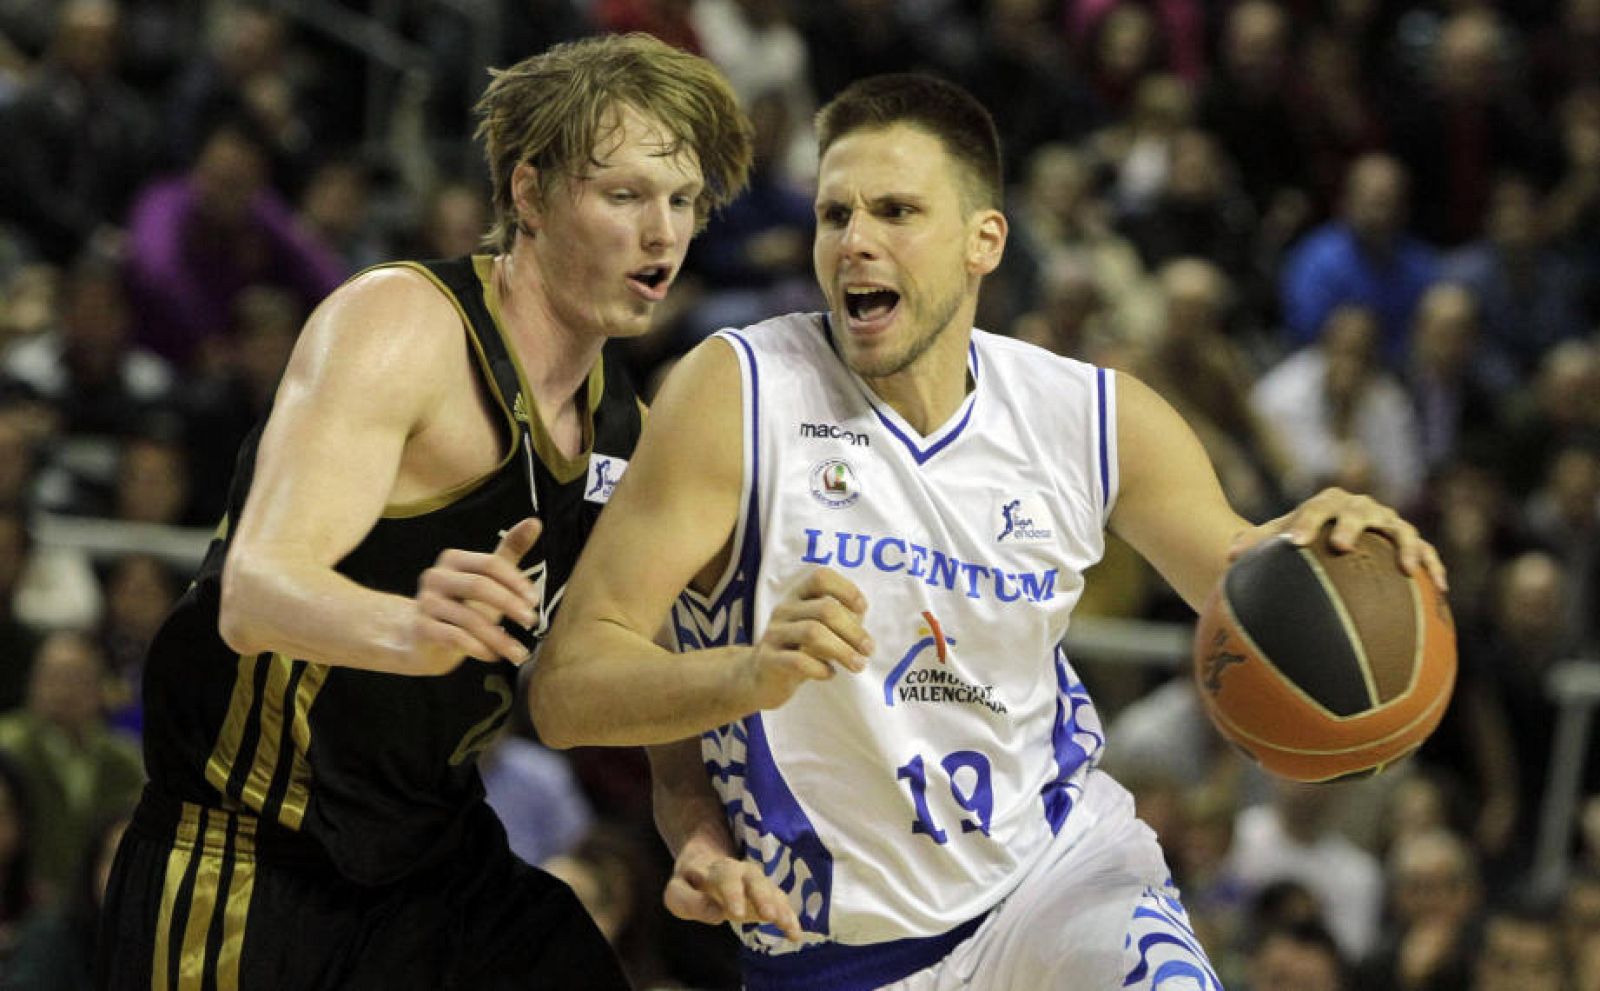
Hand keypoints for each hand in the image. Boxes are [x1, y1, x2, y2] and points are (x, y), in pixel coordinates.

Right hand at [408, 517, 542, 672]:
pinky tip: (494, 656)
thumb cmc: (463, 603)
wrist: (422, 637)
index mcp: (453, 559)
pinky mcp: (422, 628)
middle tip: (532, 622)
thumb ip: (509, 551)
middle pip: (478, 586)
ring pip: (468, 618)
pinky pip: (454, 638)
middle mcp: (435, 576)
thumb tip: (535, 521)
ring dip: (499, 638)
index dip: (515, 581)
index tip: (535, 600)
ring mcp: (426, 603)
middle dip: (509, 605)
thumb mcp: (487, 576)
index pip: (489, 564)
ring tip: (519, 652)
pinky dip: (479, 648)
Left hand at [664, 840, 802, 940]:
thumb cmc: (691, 882)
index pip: (725, 875)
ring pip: (770, 888)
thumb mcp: (676, 892)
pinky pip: (781, 903)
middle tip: (769, 915)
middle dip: (762, 896)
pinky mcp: (766, 896)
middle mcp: (739, 871)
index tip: (736, 915)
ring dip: (779, 906)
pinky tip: (795, 935)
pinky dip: (789, 917)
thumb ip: (689, 902)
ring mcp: (754, 882)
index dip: (732, 893)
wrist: (708, 859)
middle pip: (754, 877)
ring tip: (787, 925)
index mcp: (714, 869)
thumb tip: (716, 915)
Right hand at [740, 567, 872, 710]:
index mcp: (798, 597)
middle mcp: (784, 610)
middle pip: (825, 609)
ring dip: (843, 651)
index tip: (863, 610)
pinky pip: (798, 661)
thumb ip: (839, 621)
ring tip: (858, 665)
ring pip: (813, 633)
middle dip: (853, 631)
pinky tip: (830, 674)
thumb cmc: (798, 650)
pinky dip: (820, 669)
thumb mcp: (817, 629)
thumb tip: (861, 621)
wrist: (759, 678)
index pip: (821, 577)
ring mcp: (774, 634)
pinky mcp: (768, 660)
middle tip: (868, 650)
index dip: (847, 589)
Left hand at [1227, 487, 1447, 590]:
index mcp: (1326, 504)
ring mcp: (1388, 525)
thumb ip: (1255, 544)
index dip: (1305, 524)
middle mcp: (1361, 509)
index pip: (1315, 509)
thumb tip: (1227, 555)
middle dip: (1351, 526)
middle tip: (1341, 546)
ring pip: (1401, 531)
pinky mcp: (1408, 544)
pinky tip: (1439, 590)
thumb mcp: (1276, 540)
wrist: (1330, 530)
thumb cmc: (1299, 538)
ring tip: (1405, 569)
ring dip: (1405, 547)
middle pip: (1360, 513)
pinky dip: (1433, 567)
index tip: (1293, 544)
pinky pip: (1425, 554)